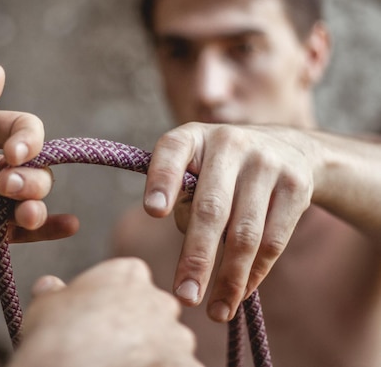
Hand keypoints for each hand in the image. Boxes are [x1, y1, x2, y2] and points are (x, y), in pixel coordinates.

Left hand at [0, 64, 78, 268]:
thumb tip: (0, 71)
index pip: (20, 129)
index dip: (28, 139)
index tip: (15, 152)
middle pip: (33, 166)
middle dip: (31, 176)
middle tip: (4, 185)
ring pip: (29, 198)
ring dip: (37, 202)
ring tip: (22, 211)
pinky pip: (17, 232)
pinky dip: (46, 230)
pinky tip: (69, 226)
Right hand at [10, 258, 202, 366]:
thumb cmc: (54, 334)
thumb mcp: (45, 304)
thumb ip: (54, 290)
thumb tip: (49, 285)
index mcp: (129, 273)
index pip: (131, 280)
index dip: (114, 301)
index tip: (98, 319)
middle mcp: (159, 298)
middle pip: (154, 311)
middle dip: (140, 328)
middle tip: (112, 348)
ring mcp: (176, 336)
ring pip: (170, 344)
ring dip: (155, 355)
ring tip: (125, 365)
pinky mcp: (185, 366)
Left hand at [143, 123, 315, 321]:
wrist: (287, 147)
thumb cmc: (220, 169)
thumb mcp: (195, 167)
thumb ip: (182, 198)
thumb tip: (191, 258)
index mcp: (192, 137)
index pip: (171, 152)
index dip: (162, 181)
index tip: (153, 211)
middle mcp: (229, 143)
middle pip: (211, 209)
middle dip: (197, 258)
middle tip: (184, 297)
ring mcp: (266, 163)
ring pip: (245, 233)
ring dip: (229, 278)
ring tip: (215, 311)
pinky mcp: (296, 186)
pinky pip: (273, 241)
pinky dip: (254, 272)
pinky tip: (239, 293)